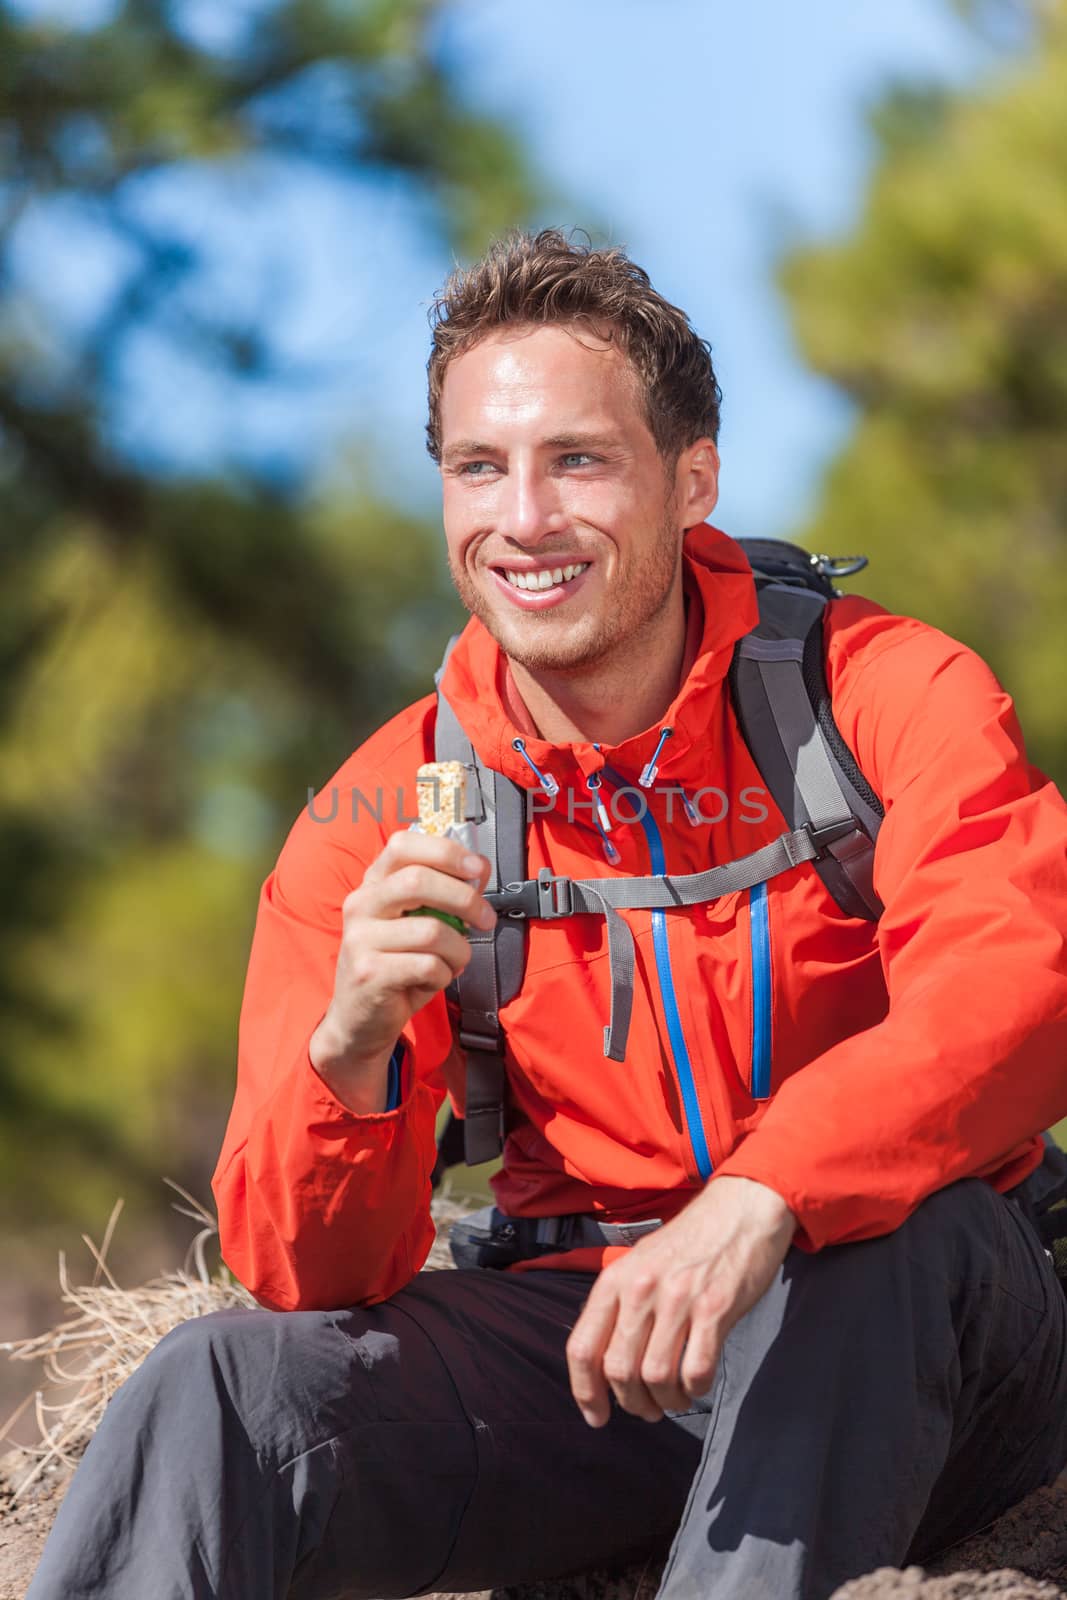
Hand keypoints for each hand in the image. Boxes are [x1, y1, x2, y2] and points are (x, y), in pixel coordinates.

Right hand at [309, 830, 494, 1110]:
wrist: (358, 1020)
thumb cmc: (395, 965)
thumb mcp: (412, 922)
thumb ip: (440, 895)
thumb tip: (479, 870)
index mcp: (372, 884)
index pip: (403, 844)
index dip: (446, 851)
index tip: (477, 869)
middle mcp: (360, 905)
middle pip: (418, 881)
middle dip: (465, 899)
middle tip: (485, 919)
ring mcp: (360, 939)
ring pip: (432, 931)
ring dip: (459, 949)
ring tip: (456, 961)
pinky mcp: (370, 974)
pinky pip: (429, 966)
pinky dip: (445, 975)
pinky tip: (435, 980)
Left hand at [565, 1176, 794, 1426]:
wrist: (741, 1208)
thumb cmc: (691, 1241)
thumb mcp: (641, 1263)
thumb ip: (621, 1305)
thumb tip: (605, 1362)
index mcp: (615, 1279)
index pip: (582, 1348)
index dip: (585, 1393)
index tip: (597, 1417)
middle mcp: (640, 1289)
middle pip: (618, 1371)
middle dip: (632, 1403)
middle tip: (648, 1409)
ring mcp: (677, 1298)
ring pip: (655, 1377)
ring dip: (665, 1401)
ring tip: (676, 1398)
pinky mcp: (715, 1308)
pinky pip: (695, 1370)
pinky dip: (695, 1388)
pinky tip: (699, 1382)